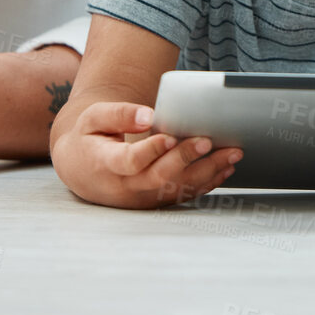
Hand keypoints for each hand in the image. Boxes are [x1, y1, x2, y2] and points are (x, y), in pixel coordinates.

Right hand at [52, 101, 240, 208]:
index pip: (130, 161)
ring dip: (207, 172)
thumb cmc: (90, 139)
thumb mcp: (93, 119)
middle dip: (186, 158)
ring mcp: (142, 197)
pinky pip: (184, 194)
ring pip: (177, 188)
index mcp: (106, 164)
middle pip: (159, 177)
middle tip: (209, 140)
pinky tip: (226, 168)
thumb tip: (147, 115)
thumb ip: (118, 114)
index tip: (169, 136)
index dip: (150, 150)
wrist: (82, 171)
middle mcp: (126, 186)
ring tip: (233, 154)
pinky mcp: (155, 201)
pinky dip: (207, 182)